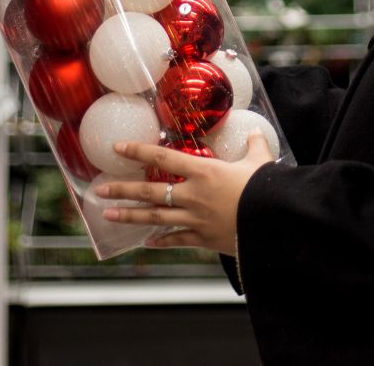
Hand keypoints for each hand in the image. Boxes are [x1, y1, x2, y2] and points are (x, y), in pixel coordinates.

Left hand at [94, 133, 274, 254]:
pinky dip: (160, 241)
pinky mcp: (203, 238)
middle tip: (100, 191)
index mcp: (204, 171)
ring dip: (130, 216)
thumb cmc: (265, 188)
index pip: (163, 157)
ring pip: (154, 217)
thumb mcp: (260, 161)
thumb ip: (254, 145)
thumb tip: (256, 131)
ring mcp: (195, 218)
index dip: (138, 151)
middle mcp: (193, 194)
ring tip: (108, 215)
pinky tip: (146, 243)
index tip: (118, 148)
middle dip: (123, 190)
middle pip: (150, 191)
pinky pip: (176, 239)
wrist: (273, 222)